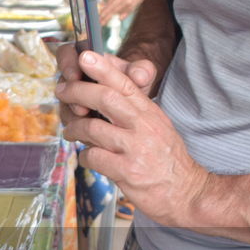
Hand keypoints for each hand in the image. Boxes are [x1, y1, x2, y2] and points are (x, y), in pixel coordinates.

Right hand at [55, 42, 156, 124]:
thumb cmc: (133, 83)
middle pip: (61, 84)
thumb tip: (138, 76)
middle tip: (82, 106)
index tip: (76, 75)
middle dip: (71, 96)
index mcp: (87, 61)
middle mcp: (76, 80)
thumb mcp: (142, 75)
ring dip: (75, 115)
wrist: (134, 105)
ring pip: (65, 107)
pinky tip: (92, 130)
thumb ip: (143, 70)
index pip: (67, 53)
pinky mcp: (75, 119)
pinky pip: (70, 124)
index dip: (67, 63)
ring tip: (88, 117)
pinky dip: (80, 127)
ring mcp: (73, 100)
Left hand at [58, 50, 209, 225]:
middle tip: (62, 91)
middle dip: (77, 91)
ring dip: (75, 129)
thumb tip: (101, 100)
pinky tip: (87, 157)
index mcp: (149, 112)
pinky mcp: (126, 171)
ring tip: (70, 132)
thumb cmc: (167, 160)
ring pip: (92, 129)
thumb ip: (133, 113)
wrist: (186, 192)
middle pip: (104, 98)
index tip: (84, 57)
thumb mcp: (157, 127)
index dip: (102, 68)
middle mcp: (143, 126)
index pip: (125, 83)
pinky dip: (84, 156)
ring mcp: (134, 148)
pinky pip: (93, 157)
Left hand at [99, 0, 149, 25]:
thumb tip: (103, 4)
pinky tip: (115, 18)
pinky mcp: (132, 11)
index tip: (99, 17)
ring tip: (104, 21)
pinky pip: (123, 16)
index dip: (105, 12)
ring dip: (111, 18)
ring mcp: (129, 8)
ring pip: (118, 15)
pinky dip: (119, 17)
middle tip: (100, 23)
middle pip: (113, 12)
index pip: (111, 6)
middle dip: (106, 18)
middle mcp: (125, 3)